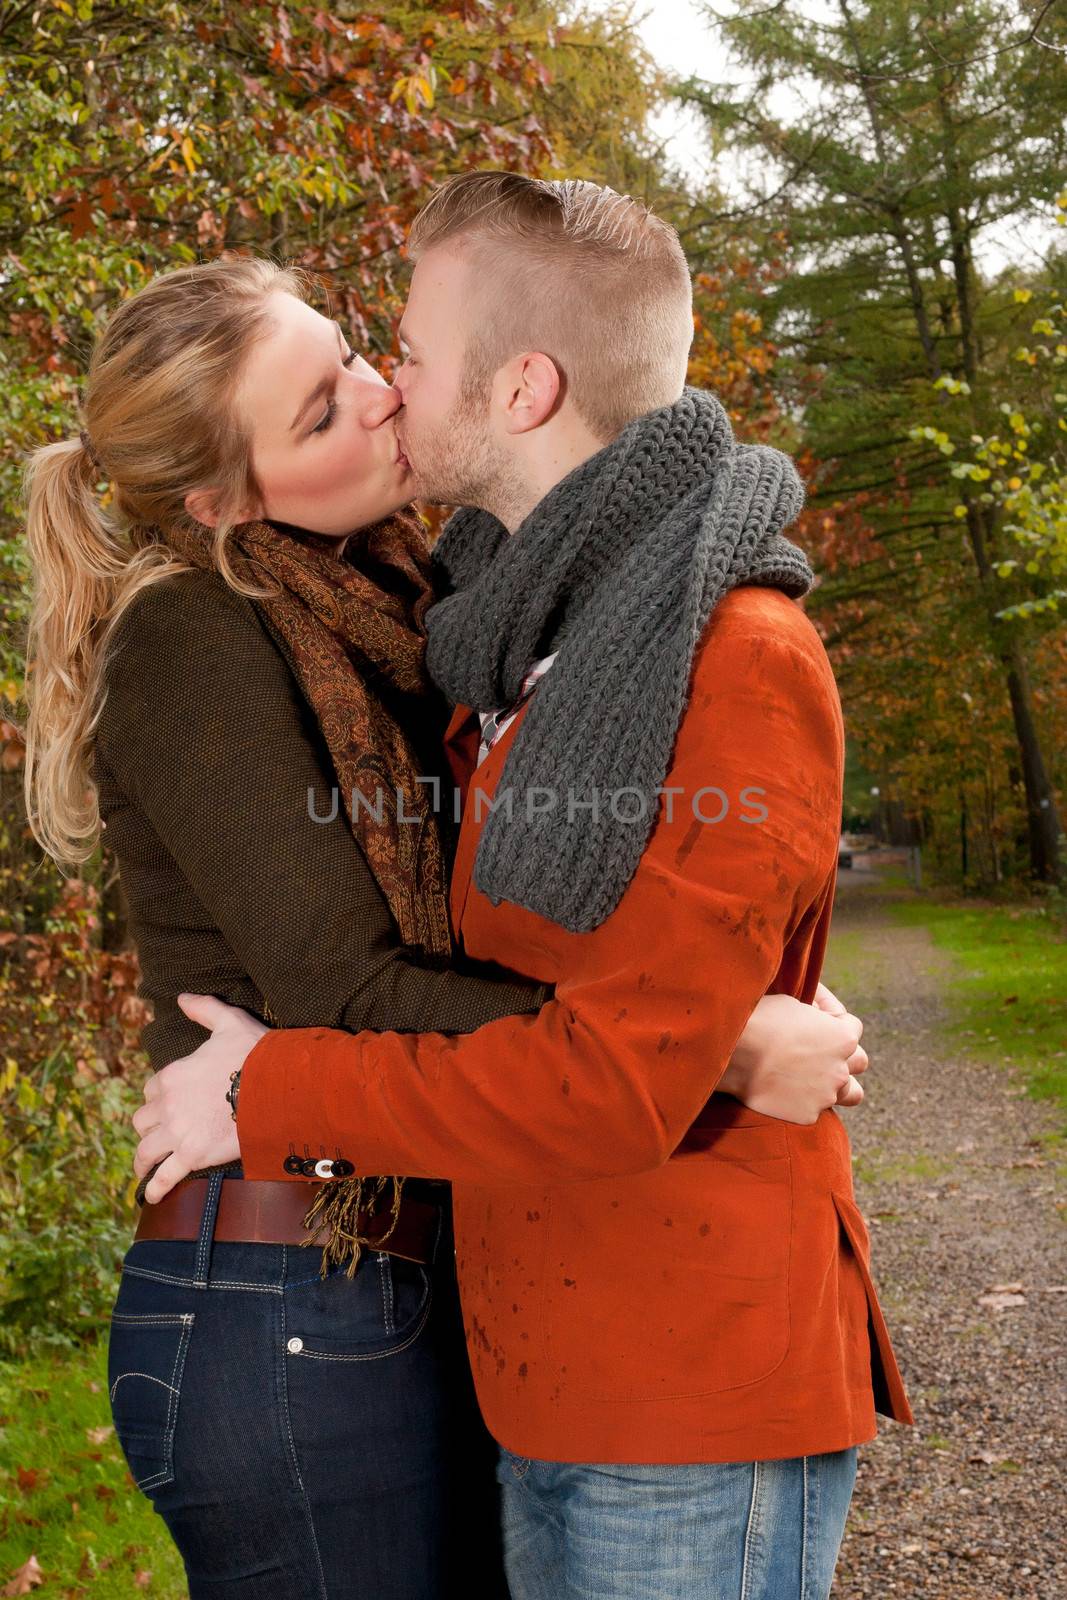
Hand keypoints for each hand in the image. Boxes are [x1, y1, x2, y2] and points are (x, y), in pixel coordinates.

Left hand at [132, 994, 268, 1203]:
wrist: (279, 1088)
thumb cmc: (257, 1055)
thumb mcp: (229, 1022)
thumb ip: (203, 1009)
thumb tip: (181, 997)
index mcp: (173, 1075)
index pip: (151, 1089)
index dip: (158, 1096)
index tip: (168, 1103)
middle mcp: (168, 1105)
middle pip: (143, 1121)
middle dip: (149, 1127)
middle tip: (157, 1136)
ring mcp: (179, 1133)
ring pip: (145, 1150)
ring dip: (143, 1160)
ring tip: (144, 1170)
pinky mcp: (193, 1156)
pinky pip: (164, 1177)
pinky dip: (155, 1188)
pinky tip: (151, 1196)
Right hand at [720, 990, 867, 1124]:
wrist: (733, 1053)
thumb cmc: (761, 1020)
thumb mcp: (792, 1003)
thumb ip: (813, 1013)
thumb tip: (816, 1012)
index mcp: (843, 1037)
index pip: (854, 1027)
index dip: (834, 1021)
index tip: (817, 1019)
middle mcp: (842, 1068)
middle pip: (859, 1062)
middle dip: (844, 1055)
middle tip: (821, 1051)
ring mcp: (827, 1095)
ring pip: (851, 1094)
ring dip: (839, 1085)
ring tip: (819, 1080)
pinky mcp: (808, 1115)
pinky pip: (815, 1109)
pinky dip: (804, 1101)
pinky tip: (785, 1090)